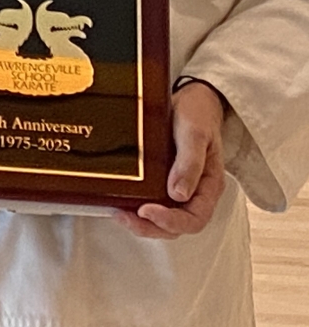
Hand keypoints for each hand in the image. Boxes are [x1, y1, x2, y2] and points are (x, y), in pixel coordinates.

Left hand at [117, 82, 226, 239]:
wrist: (192, 99)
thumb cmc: (198, 114)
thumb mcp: (195, 134)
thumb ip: (190, 162)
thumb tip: (178, 194)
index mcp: (208, 185)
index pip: (194, 218)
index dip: (171, 222)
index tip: (147, 211)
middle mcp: (194, 191)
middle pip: (176, 225)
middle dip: (150, 227)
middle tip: (124, 217)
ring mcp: (177, 187)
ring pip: (162, 217)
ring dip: (140, 221)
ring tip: (117, 212)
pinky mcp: (162, 179)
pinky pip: (152, 200)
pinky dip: (135, 206)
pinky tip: (118, 200)